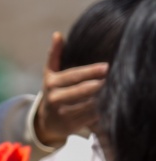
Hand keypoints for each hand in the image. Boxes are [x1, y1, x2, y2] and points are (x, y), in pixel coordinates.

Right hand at [33, 32, 107, 147]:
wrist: (46, 122)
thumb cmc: (54, 92)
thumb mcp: (50, 74)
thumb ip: (55, 55)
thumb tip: (57, 34)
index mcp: (51, 83)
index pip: (73, 76)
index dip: (90, 71)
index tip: (106, 66)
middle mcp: (54, 99)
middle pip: (82, 90)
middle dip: (99, 84)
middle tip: (115, 77)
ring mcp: (62, 113)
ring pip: (87, 104)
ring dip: (103, 97)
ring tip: (115, 89)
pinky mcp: (70, 125)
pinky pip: (89, 116)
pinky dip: (101, 110)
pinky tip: (110, 103)